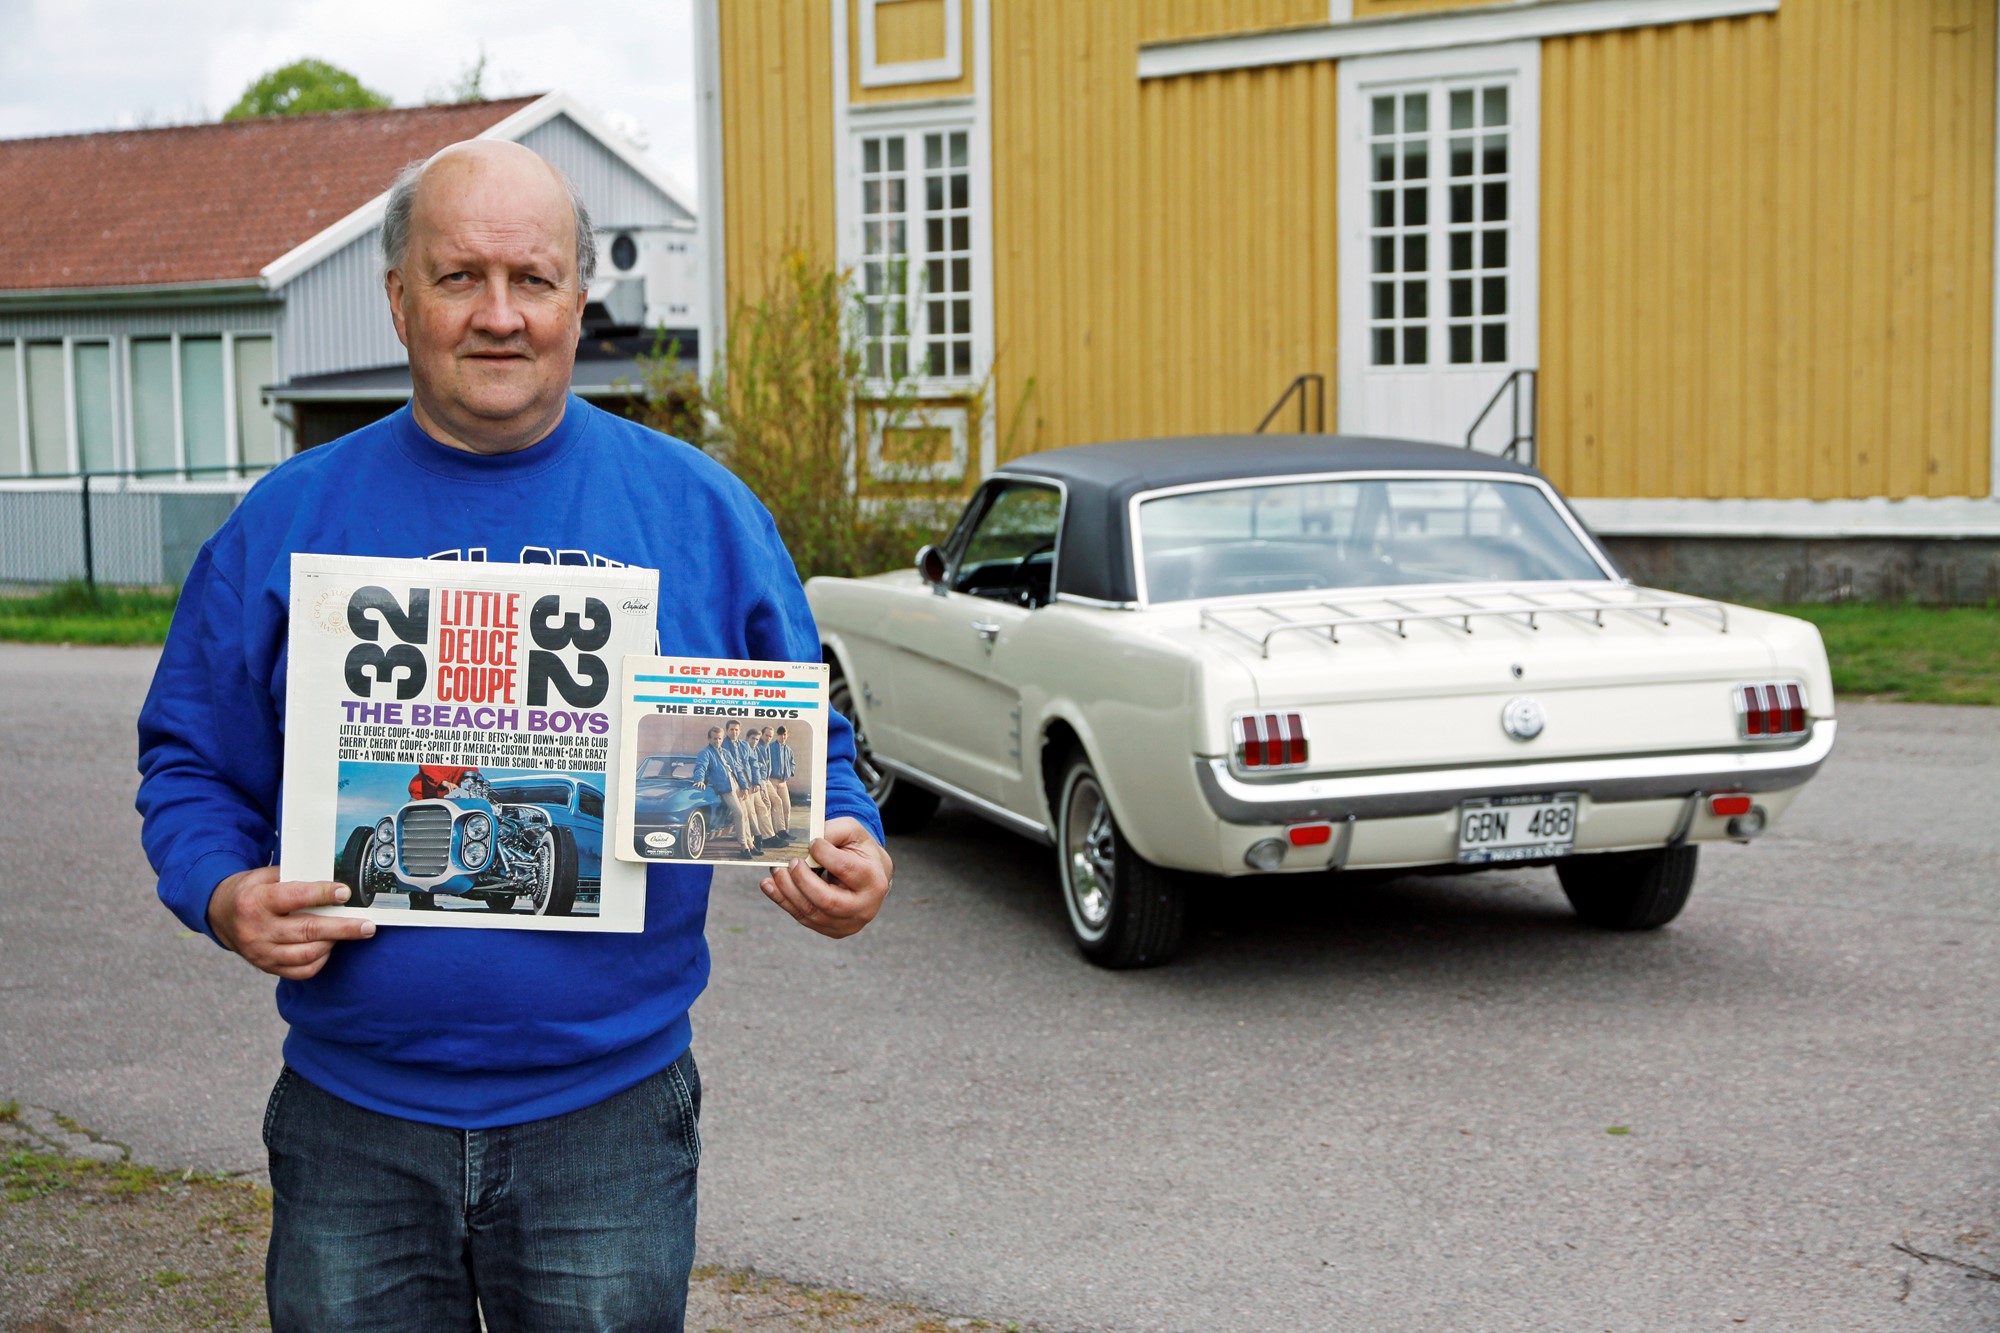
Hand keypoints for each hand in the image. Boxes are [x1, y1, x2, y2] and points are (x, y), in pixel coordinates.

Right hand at [207, 867, 375, 979]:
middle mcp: (256, 930)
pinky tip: (329, 946)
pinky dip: (321, 960)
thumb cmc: (249, 891)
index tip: (345, 892)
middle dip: (342, 928)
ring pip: (307, 954)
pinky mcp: (266, 967)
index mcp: (255, 901)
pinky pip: (301, 971)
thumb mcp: (264, 876)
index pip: (295, 897)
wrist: (219, 914)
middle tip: (367, 926)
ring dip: (334, 943)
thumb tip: (333, 879)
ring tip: (350, 932)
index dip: (323, 894)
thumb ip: (294, 877)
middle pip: (307, 931)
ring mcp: (260, 952)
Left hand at [759, 817, 891, 938]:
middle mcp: (864, 908)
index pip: (845, 868)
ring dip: (787, 891)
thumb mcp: (852, 832)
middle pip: (827, 900)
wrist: (869, 878)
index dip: (824, 854)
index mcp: (873, 881)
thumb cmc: (859, 852)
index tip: (812, 842)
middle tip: (790, 861)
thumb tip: (805, 843)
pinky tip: (769, 885)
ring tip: (776, 870)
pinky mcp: (831, 930)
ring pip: (811, 912)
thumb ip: (832, 831)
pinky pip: (802, 918)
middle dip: (802, 880)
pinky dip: (783, 901)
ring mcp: (847, 924)